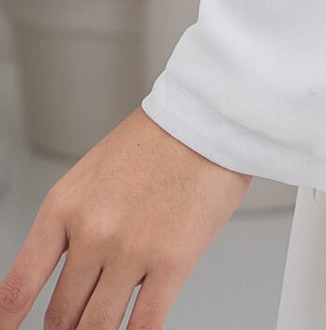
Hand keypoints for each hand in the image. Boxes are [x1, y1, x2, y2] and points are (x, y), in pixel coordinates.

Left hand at [0, 105, 250, 328]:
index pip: (19, 286)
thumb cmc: (157, 141)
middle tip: (74, 324)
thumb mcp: (93, 176)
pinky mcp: (172, 261)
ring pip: (97, 327)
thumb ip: (74, 228)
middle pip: (61, 315)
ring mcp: (131, 250)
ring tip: (103, 329)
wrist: (208, 114)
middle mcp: (92, 232)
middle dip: (67, 326)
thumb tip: (71, 280)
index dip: (8, 321)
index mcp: (64, 208)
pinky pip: (143, 325)